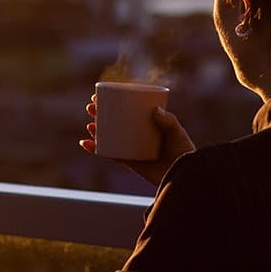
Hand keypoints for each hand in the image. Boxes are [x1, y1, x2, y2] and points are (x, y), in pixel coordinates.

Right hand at [81, 95, 195, 188]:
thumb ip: (169, 122)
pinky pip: (109, 154)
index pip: (129, 108)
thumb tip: (155, 110)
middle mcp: (138, 133)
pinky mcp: (129, 161)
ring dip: (96, 130)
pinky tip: (86, 144)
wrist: (183, 177)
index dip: (114, 101)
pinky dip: (96, 149)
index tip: (102, 94)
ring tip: (90, 125)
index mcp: (148, 122)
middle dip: (100, 113)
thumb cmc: (184, 153)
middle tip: (91, 107)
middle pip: (115, 120)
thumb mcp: (177, 134)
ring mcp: (132, 147)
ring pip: (109, 136)